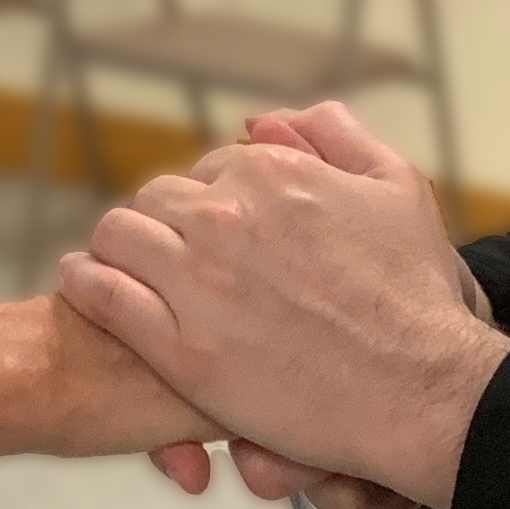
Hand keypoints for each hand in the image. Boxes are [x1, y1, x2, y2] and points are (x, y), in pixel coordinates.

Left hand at [64, 100, 509, 508]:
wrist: (422, 389)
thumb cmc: (416, 295)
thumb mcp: (397, 186)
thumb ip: (333, 135)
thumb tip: (263, 119)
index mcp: (271, 173)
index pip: (203, 170)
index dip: (208, 202)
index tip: (216, 236)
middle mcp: (226, 216)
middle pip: (154, 199)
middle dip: (162, 225)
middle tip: (174, 262)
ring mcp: (199, 282)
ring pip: (118, 237)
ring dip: (119, 250)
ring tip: (124, 272)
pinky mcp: (182, 348)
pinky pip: (104, 296)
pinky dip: (87, 283)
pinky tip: (87, 285)